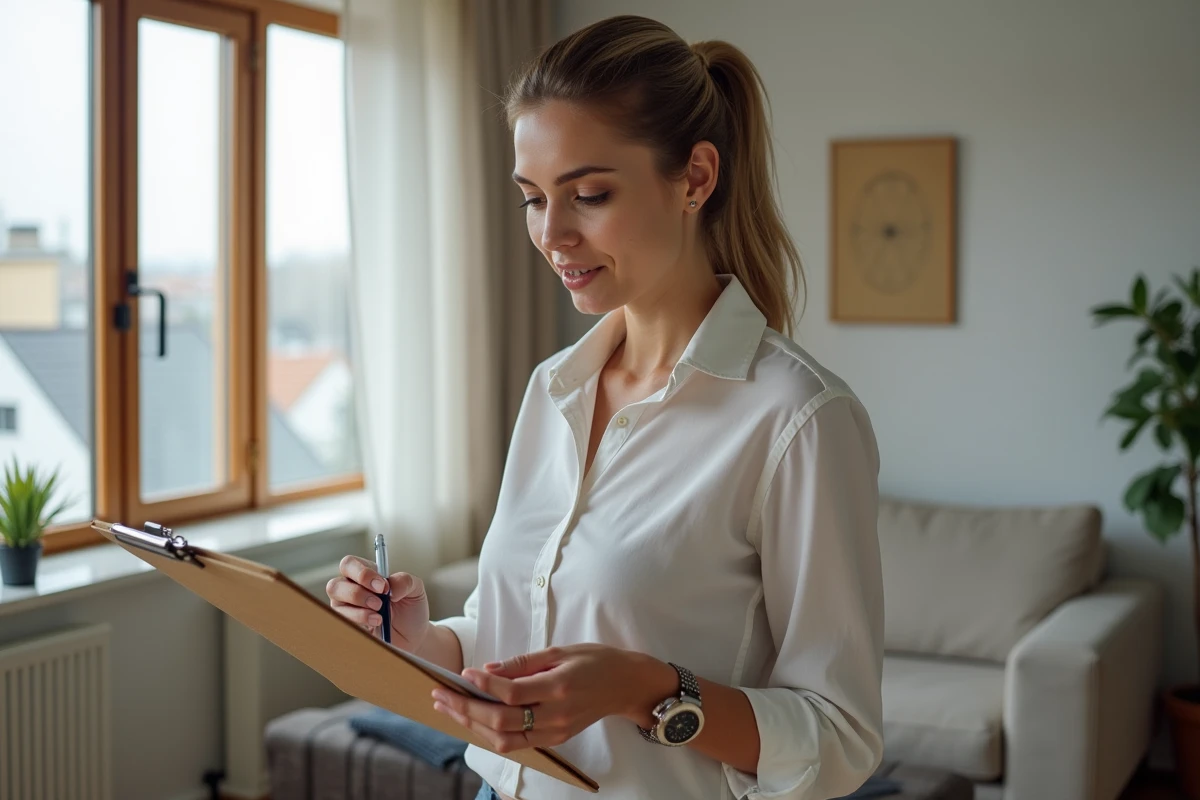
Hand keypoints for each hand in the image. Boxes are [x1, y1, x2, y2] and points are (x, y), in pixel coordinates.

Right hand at [326, 555, 430, 652]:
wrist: (414, 636)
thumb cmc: (410, 609)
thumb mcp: (416, 589)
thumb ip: (404, 581)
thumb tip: (390, 586)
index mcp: (366, 574)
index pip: (350, 564)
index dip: (362, 573)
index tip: (383, 586)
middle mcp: (352, 589)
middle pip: (335, 584)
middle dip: (357, 593)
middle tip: (379, 603)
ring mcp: (347, 609)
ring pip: (336, 605)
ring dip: (358, 610)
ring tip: (379, 617)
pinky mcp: (349, 626)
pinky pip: (342, 623)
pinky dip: (359, 622)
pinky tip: (375, 623)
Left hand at [430, 644, 674, 753]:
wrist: (625, 685)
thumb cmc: (594, 661)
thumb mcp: (560, 651)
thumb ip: (523, 663)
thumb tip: (488, 670)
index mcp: (559, 687)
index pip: (512, 693)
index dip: (484, 685)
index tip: (464, 673)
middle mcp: (556, 714)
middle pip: (501, 720)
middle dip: (466, 709)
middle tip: (441, 695)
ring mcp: (556, 732)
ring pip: (504, 739)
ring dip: (473, 725)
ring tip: (450, 708)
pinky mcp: (555, 740)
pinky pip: (516, 743)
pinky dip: (491, 732)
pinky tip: (474, 718)